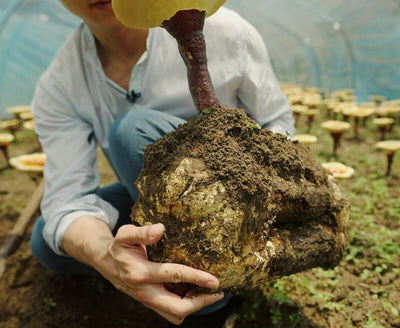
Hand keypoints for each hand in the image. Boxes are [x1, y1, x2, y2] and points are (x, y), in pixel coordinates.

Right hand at [94, 223, 223, 324]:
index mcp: (140, 273)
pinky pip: (170, 311)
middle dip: (200, 302)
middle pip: (177, 307)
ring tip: (210, 293)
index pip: (173, 275)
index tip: (215, 280)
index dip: (196, 277)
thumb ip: (143, 232)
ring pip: (174, 313)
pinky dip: (185, 306)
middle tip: (218, 292)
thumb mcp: (126, 234)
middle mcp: (144, 292)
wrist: (106, 262)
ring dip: (194, 306)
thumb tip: (160, 229)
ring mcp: (147, 300)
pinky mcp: (150, 303)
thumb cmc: (119, 246)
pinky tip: (195, 292)